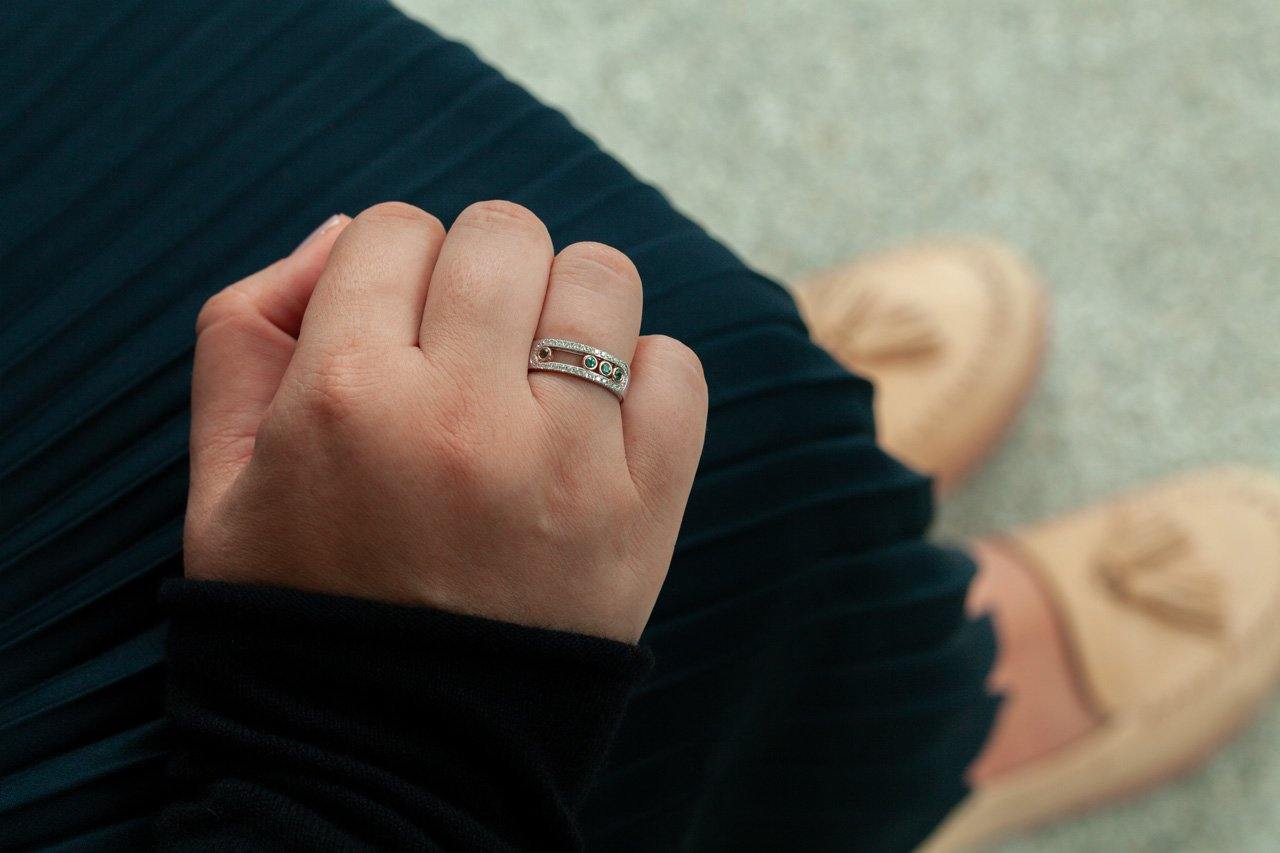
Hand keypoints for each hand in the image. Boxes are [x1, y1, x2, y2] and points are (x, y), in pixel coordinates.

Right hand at [184, 202, 706, 641]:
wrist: (392, 750)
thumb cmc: (302, 603)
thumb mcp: (220, 478)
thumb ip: (245, 332)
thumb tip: (345, 233)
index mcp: (340, 396)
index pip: (394, 228)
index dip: (392, 266)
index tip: (396, 323)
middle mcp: (458, 416)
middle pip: (503, 234)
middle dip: (481, 269)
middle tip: (471, 339)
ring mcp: (564, 461)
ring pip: (602, 279)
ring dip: (568, 305)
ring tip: (540, 370)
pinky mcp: (644, 508)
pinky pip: (678, 369)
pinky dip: (645, 375)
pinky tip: (599, 420)